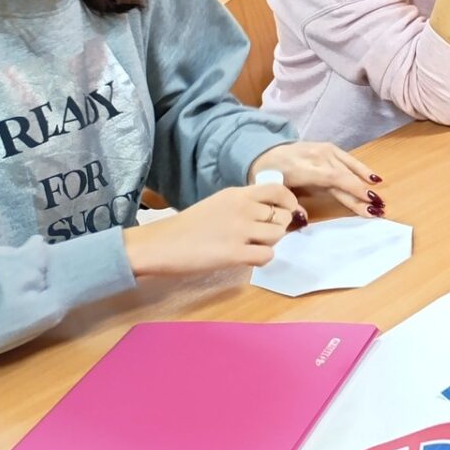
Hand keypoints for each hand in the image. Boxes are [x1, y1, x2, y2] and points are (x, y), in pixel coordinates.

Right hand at [123, 182, 302, 275]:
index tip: (288, 211)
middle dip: (279, 227)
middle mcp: (242, 208)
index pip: (278, 190)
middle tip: (263, 235)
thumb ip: (244, 205)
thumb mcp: (218, 204)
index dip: (289, 202)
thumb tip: (272, 212)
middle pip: (282, 216)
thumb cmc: (187, 226)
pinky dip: (262, 259)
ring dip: (270, 243)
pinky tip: (248, 259)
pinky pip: (267, 255)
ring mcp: (240, 230)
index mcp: (237, 194)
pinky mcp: (235, 253)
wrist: (160, 244)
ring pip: (277, 235)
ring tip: (252, 246)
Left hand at [250, 141, 385, 217]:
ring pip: (349, 167)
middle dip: (362, 193)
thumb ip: (289, 205)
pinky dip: (362, 169)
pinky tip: (375, 179)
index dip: (351, 191)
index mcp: (301, 168)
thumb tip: (305, 219)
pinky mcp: (329, 147)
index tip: (367, 205)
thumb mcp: (272, 192)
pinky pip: (349, 159)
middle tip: (379, 209)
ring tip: (380, 198)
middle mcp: (316, 156)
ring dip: (366, 183)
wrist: (264, 152)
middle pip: (344, 176)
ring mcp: (324, 150)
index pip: (333, 179)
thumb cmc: (269, 176)